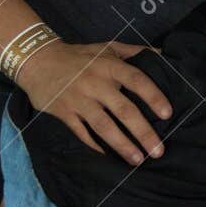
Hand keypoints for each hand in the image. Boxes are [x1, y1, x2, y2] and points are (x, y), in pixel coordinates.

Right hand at [15, 39, 170, 164]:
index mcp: (109, 66)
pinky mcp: (64, 113)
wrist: (38, 60)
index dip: (153, 96)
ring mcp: (79, 100)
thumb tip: (164, 55)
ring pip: (104, 126)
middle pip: (123, 110)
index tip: (167, 113)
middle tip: (158, 151)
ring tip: (137, 159)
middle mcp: (95, 83)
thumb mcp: (107, 47)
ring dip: (122, 144)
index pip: (136, 80)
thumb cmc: (79, 56)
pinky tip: (108, 157)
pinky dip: (95, 146)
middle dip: (143, 132)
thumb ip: (135, 51)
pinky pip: (82, 133)